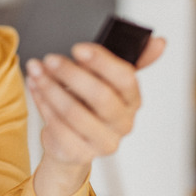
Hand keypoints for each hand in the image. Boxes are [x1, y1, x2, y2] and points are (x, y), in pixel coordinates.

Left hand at [25, 37, 165, 195]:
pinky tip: (36, 88)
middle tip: (50, 59)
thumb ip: (132, 59)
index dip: (101, 61)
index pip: (125, 78)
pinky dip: (42, 104)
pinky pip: (57, 127)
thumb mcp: (109, 79)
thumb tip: (159, 42)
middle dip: (71, 74)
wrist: (72, 140)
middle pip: (100, 96)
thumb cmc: (90, 103)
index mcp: (133, 100)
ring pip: (74, 112)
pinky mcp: (80, 153)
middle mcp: (123, 123)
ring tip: (36, 71)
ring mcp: (103, 142)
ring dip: (50, 87)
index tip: (78, 48)